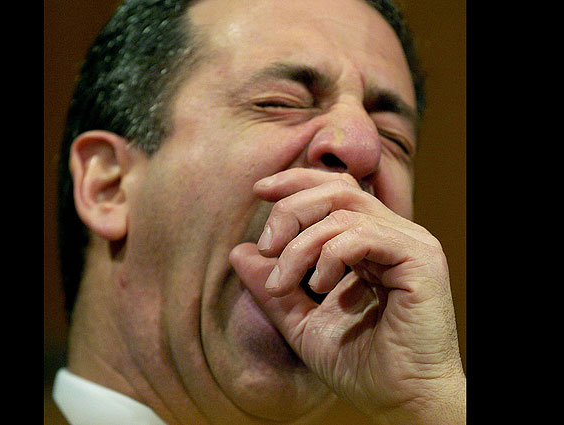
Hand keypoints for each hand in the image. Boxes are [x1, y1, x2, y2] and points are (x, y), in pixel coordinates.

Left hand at [229, 169, 464, 424]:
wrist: (401, 403)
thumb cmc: (360, 365)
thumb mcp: (301, 322)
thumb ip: (273, 287)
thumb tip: (240, 251)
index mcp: (370, 244)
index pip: (334, 190)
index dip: (296, 182)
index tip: (259, 190)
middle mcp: (392, 236)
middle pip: (336, 190)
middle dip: (290, 210)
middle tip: (267, 245)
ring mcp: (409, 244)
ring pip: (344, 210)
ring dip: (301, 244)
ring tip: (285, 281)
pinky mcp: (419, 259)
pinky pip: (363, 234)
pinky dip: (330, 254)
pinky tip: (320, 285)